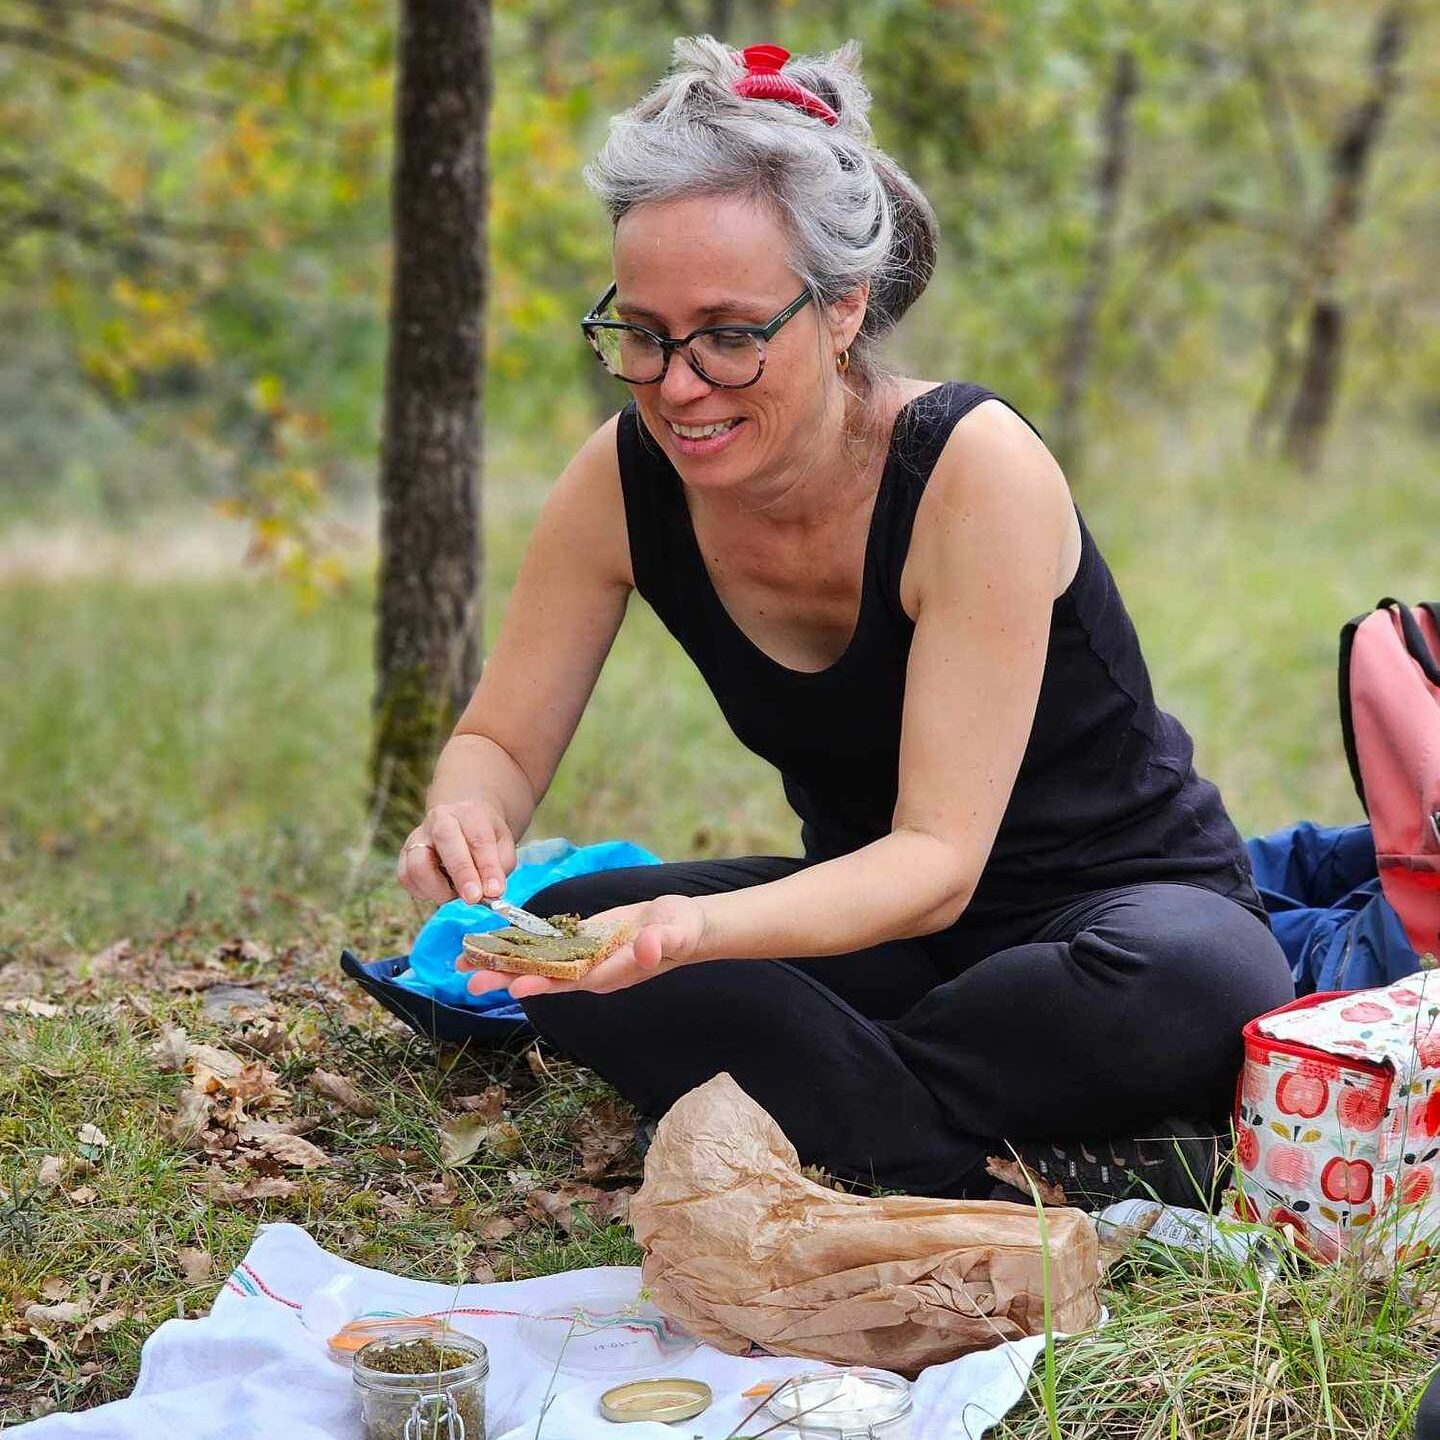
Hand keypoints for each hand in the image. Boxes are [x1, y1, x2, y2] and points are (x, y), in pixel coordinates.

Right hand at [396, 799, 516, 905]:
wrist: (462, 824)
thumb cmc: (484, 837)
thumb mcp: (503, 844)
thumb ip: (501, 866)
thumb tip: (490, 891)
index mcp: (469, 812)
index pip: (479, 838)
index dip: (487, 867)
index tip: (495, 890)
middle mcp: (439, 819)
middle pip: (446, 843)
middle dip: (461, 874)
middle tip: (474, 898)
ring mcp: (418, 836)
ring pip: (419, 866)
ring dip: (439, 889)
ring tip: (456, 892)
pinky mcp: (404, 855)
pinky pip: (407, 879)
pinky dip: (425, 892)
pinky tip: (441, 888)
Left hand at [456, 894, 709, 999]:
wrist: (682, 925)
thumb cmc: (683, 931)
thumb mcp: (677, 934)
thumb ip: (661, 943)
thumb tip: (647, 949)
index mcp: (611, 973)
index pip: (572, 981)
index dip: (544, 983)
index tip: (516, 987)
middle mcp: (590, 971)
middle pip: (544, 977)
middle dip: (507, 978)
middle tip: (469, 982)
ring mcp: (583, 957)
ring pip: (538, 963)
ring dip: (503, 963)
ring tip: (465, 964)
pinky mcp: (580, 941)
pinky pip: (545, 945)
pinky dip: (519, 944)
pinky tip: (493, 941)